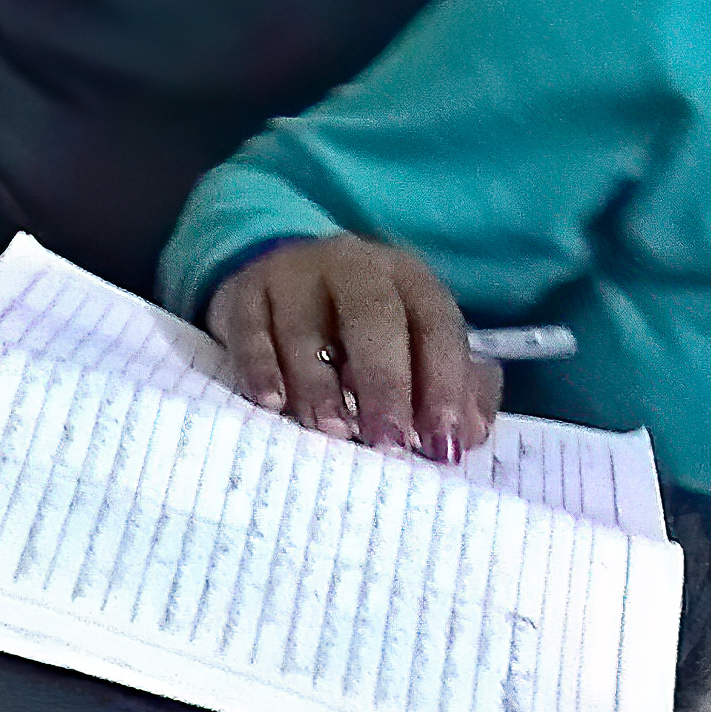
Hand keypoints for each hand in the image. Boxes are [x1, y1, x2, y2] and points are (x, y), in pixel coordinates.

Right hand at [207, 237, 503, 460]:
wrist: (284, 276)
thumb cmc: (364, 329)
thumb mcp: (416, 344)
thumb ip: (453, 386)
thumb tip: (465, 433)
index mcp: (408, 278)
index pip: (436, 325)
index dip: (444, 385)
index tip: (442, 445)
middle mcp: (353, 266)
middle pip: (373, 317)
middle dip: (385, 383)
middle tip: (387, 443)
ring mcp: (293, 273)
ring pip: (305, 326)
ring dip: (319, 383)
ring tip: (332, 430)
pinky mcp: (245, 290)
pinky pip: (249, 328)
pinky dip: (260, 367)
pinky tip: (272, 403)